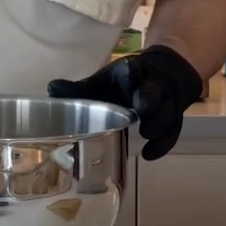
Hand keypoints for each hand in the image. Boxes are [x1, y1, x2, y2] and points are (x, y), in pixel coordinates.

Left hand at [46, 45, 202, 160]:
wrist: (162, 75)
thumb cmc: (124, 84)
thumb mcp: (102, 83)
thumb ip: (78, 90)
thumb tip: (51, 89)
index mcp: (131, 72)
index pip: (134, 70)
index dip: (133, 72)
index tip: (130, 71)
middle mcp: (153, 85)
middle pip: (156, 92)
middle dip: (150, 99)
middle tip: (141, 112)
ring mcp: (167, 102)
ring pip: (169, 112)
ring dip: (158, 124)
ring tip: (144, 135)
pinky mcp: (174, 118)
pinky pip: (173, 132)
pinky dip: (162, 144)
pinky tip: (148, 154)